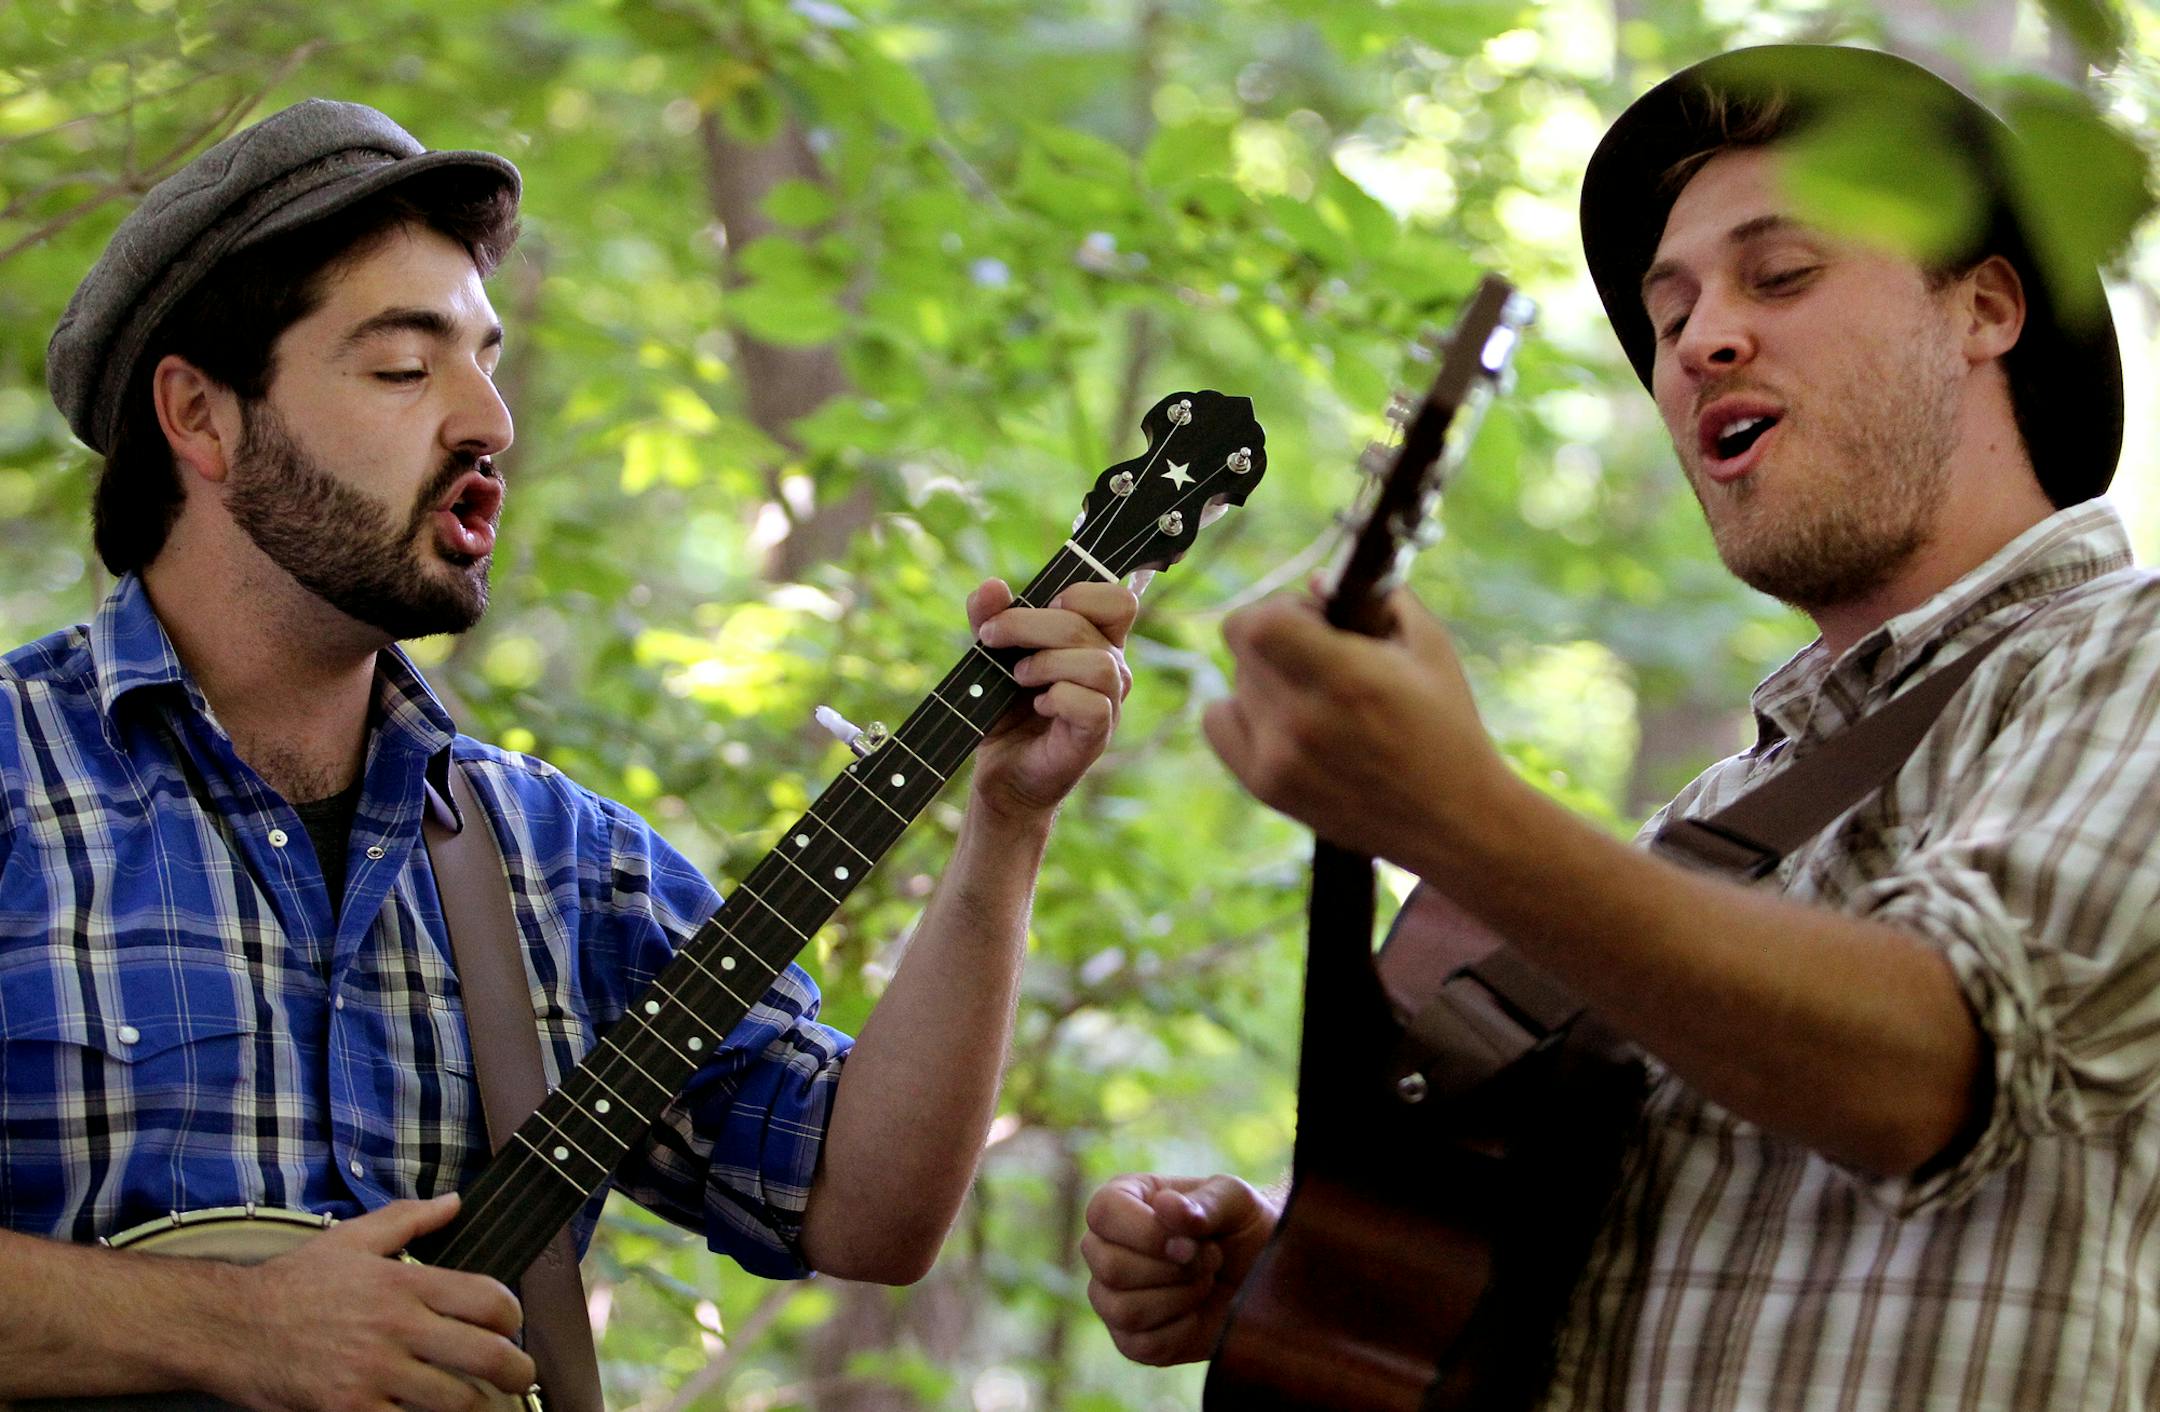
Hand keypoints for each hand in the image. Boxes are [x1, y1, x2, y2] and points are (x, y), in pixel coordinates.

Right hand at [211, 1195, 535, 1411]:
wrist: (229, 1328)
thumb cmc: (291, 1284)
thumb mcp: (352, 1240)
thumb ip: (409, 1219)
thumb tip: (454, 1202)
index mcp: (404, 1284)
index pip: (488, 1299)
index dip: (513, 1316)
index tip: (512, 1326)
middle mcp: (396, 1327)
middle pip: (486, 1355)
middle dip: (516, 1372)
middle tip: (521, 1378)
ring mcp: (374, 1373)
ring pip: (456, 1400)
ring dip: (478, 1405)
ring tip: (483, 1402)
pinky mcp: (350, 1410)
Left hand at [968, 577, 1137, 822]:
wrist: (1000, 771)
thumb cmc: (1005, 711)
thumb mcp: (990, 657)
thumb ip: (990, 619)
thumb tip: (991, 586)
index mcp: (1095, 642)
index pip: (1117, 601)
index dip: (1080, 593)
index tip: (1038, 605)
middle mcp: (1111, 669)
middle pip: (1088, 624)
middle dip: (1029, 623)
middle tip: (991, 638)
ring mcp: (1108, 704)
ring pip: (1097, 664)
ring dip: (1047, 664)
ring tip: (1018, 678)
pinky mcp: (1095, 736)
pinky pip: (1093, 705)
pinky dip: (1059, 698)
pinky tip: (1039, 705)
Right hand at [1082, 1173, 1279, 1366]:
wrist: (1262, 1275)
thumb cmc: (1243, 1227)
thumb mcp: (1235, 1201)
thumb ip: (1204, 1201)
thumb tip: (1166, 1207)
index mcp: (1122, 1200)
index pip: (1103, 1213)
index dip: (1146, 1232)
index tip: (1190, 1242)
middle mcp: (1105, 1247)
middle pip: (1110, 1267)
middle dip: (1173, 1270)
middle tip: (1211, 1259)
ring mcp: (1111, 1296)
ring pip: (1124, 1310)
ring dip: (1180, 1298)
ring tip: (1205, 1281)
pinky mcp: (1129, 1339)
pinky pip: (1144, 1344)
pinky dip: (1183, 1330)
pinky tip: (1198, 1312)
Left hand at [1202, 588, 1510, 872]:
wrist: (1453, 820)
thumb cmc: (1447, 725)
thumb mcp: (1429, 647)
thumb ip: (1378, 598)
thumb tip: (1314, 583)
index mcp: (1346, 679)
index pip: (1256, 624)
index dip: (1279, 608)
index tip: (1313, 619)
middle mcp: (1302, 722)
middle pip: (1243, 649)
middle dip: (1278, 636)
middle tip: (1321, 653)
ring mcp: (1278, 760)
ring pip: (1235, 682)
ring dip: (1264, 675)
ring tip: (1314, 694)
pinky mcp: (1266, 788)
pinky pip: (1217, 722)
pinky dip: (1241, 710)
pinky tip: (1281, 717)